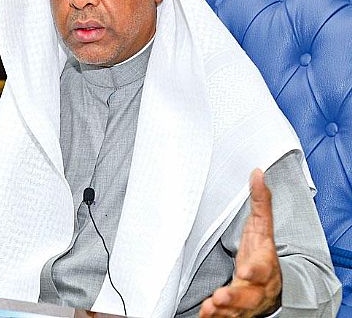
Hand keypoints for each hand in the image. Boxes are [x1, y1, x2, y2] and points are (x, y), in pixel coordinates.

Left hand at [200, 169, 281, 317]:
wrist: (272, 284)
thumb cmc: (263, 251)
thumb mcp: (263, 227)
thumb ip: (260, 202)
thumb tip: (257, 172)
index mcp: (265, 263)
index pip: (262, 267)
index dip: (254, 269)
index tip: (244, 270)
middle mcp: (257, 286)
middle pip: (249, 295)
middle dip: (235, 297)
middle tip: (220, 297)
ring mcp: (247, 301)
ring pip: (238, 310)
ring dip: (223, 311)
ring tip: (209, 308)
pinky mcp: (235, 311)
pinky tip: (204, 316)